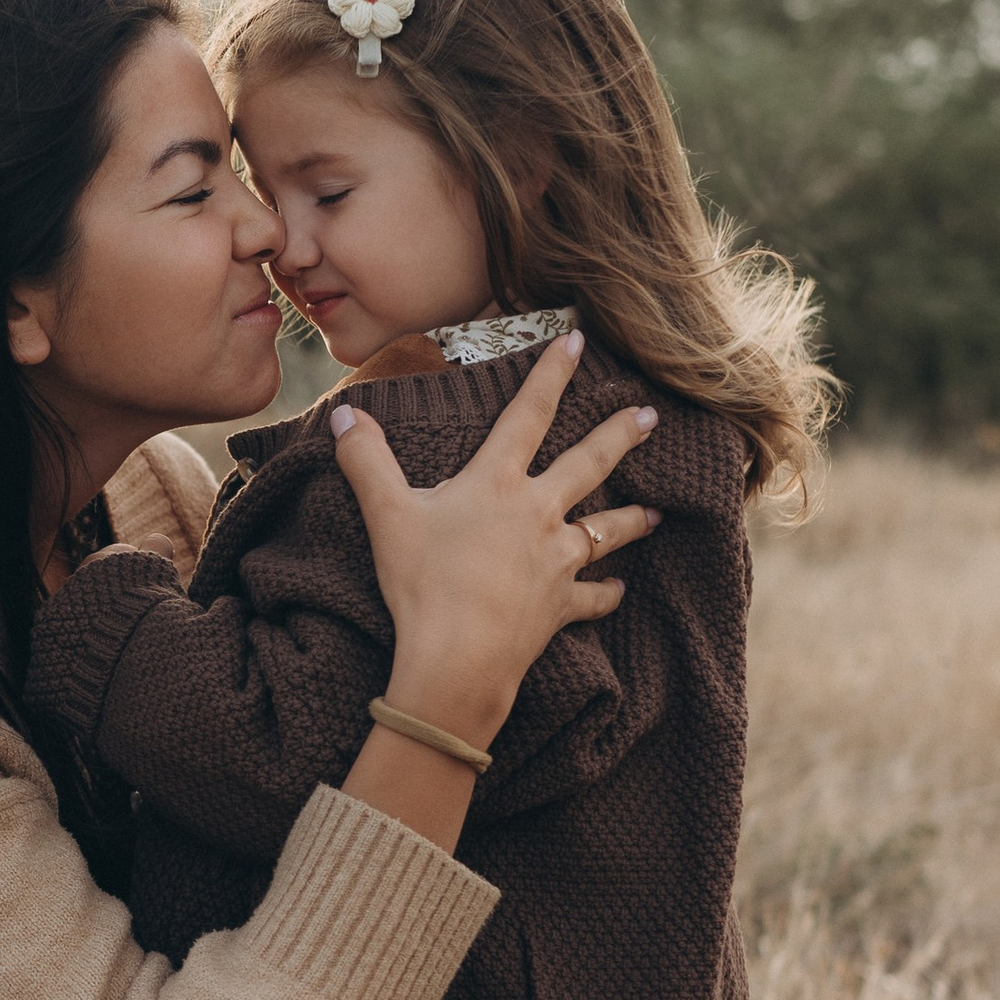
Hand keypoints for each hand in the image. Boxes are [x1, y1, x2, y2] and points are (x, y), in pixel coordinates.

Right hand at [330, 330, 660, 753]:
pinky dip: (607, 595)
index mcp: (497, 484)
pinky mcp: (561, 606)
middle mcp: (538, 514)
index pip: (529, 415)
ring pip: (605, 531)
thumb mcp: (386, 517)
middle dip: (620, 436)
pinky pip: (593, 598)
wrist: (458, 659)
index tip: (579, 340)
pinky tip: (619, 591)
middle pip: (589, 464)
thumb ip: (366, 462)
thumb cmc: (422, 585)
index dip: (552, 374)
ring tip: (655, 512)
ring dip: (631, 520)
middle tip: (651, 417)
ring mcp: (556, 561)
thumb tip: (344, 417)